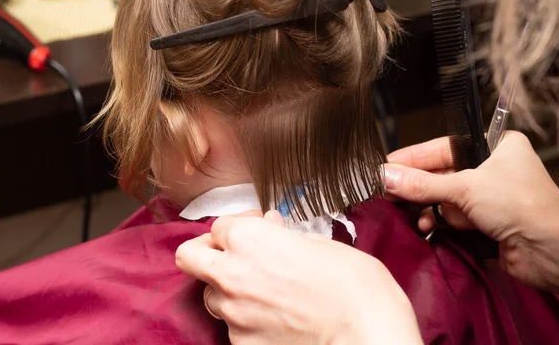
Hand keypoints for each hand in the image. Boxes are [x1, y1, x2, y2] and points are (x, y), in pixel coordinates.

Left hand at [176, 211, 422, 344]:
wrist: (369, 337)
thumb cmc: (355, 287)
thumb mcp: (322, 244)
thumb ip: (285, 236)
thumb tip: (272, 231)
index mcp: (250, 239)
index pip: (219, 225)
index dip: (240, 226)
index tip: (257, 232)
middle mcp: (232, 275)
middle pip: (189, 256)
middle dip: (205, 252)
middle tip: (230, 255)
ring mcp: (234, 315)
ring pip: (211, 295)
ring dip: (228, 289)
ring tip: (262, 292)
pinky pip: (232, 328)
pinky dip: (247, 321)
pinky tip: (276, 319)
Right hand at [384, 131, 558, 301]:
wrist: (552, 252)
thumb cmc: (522, 206)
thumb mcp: (465, 188)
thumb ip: (422, 184)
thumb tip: (386, 176)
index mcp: (496, 146)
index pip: (444, 147)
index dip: (414, 157)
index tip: (386, 165)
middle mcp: (492, 168)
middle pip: (441, 174)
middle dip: (417, 185)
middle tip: (386, 190)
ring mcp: (489, 196)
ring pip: (444, 196)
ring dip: (427, 206)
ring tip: (411, 214)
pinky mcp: (485, 221)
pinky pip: (452, 216)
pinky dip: (439, 221)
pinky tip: (428, 226)